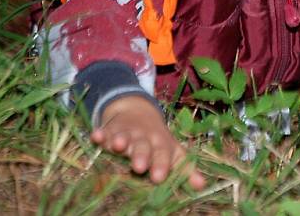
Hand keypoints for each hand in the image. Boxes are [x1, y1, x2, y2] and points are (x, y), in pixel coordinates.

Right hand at [90, 95, 205, 187]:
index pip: (163, 154)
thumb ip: (185, 169)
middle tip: (139, 167)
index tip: (159, 177)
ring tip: (118, 145)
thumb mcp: (173, 152)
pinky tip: (96, 136)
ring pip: (124, 137)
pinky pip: (105, 131)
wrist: (138, 112)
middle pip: (143, 146)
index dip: (162, 165)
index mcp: (161, 144)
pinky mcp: (110, 129)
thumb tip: (202, 186)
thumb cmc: (158, 141)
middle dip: (141, 155)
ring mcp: (127, 133)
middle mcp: (144, 138)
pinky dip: (101, 133)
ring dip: (121, 140)